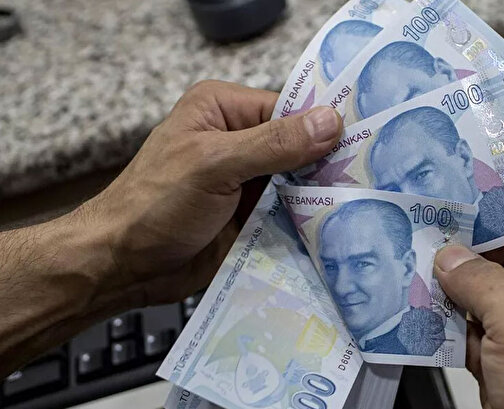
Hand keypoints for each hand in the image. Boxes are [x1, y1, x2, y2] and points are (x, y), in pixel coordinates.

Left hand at [81, 80, 341, 305]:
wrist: (124, 267)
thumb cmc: (155, 206)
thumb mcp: (214, 165)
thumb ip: (273, 144)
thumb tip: (330, 121)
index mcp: (223, 109)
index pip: (287, 109)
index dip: (322, 127)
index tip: (363, 144)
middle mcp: (237, 140)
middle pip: (298, 145)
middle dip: (326, 163)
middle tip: (371, 177)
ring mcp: (246, 180)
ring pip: (298, 181)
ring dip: (320, 194)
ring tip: (363, 202)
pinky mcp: (251, 215)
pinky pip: (290, 211)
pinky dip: (309, 218)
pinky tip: (338, 225)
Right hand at [434, 211, 503, 408]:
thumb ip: (482, 282)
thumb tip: (447, 256)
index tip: (470, 195)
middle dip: (471, 248)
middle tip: (431, 229)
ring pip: (486, 295)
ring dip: (454, 285)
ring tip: (415, 262)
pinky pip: (472, 329)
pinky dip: (447, 321)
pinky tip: (419, 307)